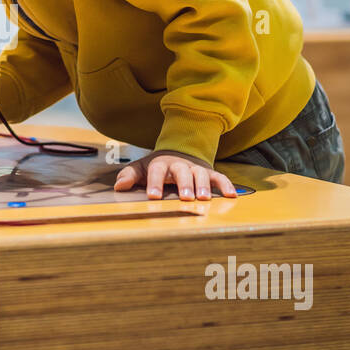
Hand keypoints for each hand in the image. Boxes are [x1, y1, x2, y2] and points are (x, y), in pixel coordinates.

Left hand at [114, 150, 237, 200]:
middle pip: (181, 171)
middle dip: (184, 184)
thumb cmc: (157, 167)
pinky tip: (231, 195)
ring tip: (204, 198)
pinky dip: (226, 185)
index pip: (156, 171)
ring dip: (202, 185)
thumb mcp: (141, 168)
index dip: (154, 183)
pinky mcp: (209, 172)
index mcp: (160, 163)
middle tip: (185, 198)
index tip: (153, 196)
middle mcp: (179, 164)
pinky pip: (218, 177)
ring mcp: (195, 168)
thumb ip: (129, 176)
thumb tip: (118, 186)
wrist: (178, 151)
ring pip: (200, 174)